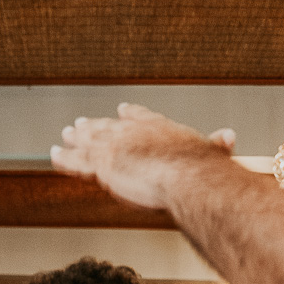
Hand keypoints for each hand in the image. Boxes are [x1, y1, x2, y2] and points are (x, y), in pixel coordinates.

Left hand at [50, 103, 235, 209]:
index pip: (140, 117)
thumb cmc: (202, 168)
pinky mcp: (102, 163)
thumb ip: (218, 144)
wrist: (186, 174)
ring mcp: (116, 146)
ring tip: (65, 134)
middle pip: (109, 127)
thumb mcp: (213, 152)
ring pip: (90, 140)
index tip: (121, 109)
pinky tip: (53, 153)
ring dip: (76, 138)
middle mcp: (134, 133)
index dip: (129, 114)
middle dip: (95, 125)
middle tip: (81, 123)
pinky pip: (77, 160)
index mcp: (158, 127)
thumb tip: (230, 136)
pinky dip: (64, 157)